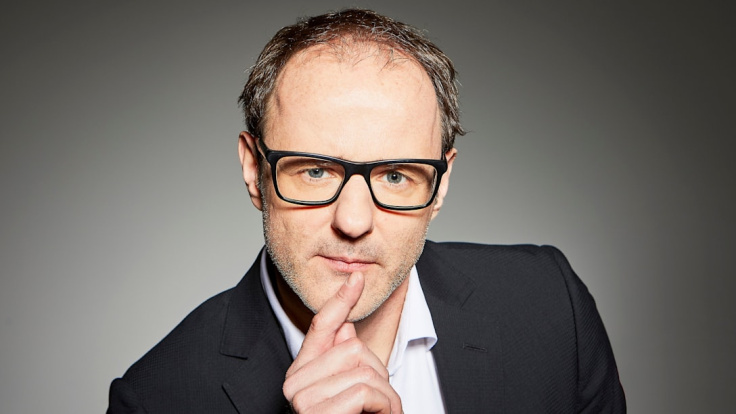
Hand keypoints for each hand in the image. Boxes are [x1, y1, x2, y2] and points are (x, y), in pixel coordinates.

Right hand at [283, 272, 402, 413]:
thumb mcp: (349, 389)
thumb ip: (342, 358)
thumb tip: (345, 326)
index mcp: (301, 372)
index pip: (321, 326)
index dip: (341, 301)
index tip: (358, 278)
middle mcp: (294, 382)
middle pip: (353, 348)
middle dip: (380, 375)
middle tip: (382, 403)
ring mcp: (301, 398)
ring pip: (363, 371)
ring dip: (385, 395)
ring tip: (382, 413)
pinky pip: (364, 391)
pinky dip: (383, 405)